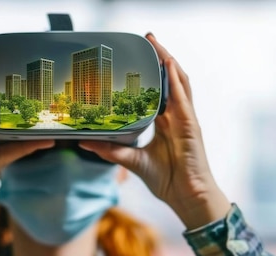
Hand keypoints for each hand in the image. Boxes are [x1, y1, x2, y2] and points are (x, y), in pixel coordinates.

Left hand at [79, 33, 229, 229]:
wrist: (185, 196)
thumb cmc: (165, 179)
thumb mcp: (131, 160)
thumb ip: (109, 149)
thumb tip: (84, 140)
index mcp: (165, 123)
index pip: (158, 91)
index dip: (150, 74)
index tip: (135, 59)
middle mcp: (176, 116)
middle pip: (170, 81)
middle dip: (159, 59)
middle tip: (145, 40)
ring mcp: (186, 119)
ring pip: (179, 82)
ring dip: (167, 60)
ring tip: (155, 44)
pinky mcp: (191, 125)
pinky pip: (183, 97)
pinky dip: (175, 79)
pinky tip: (167, 63)